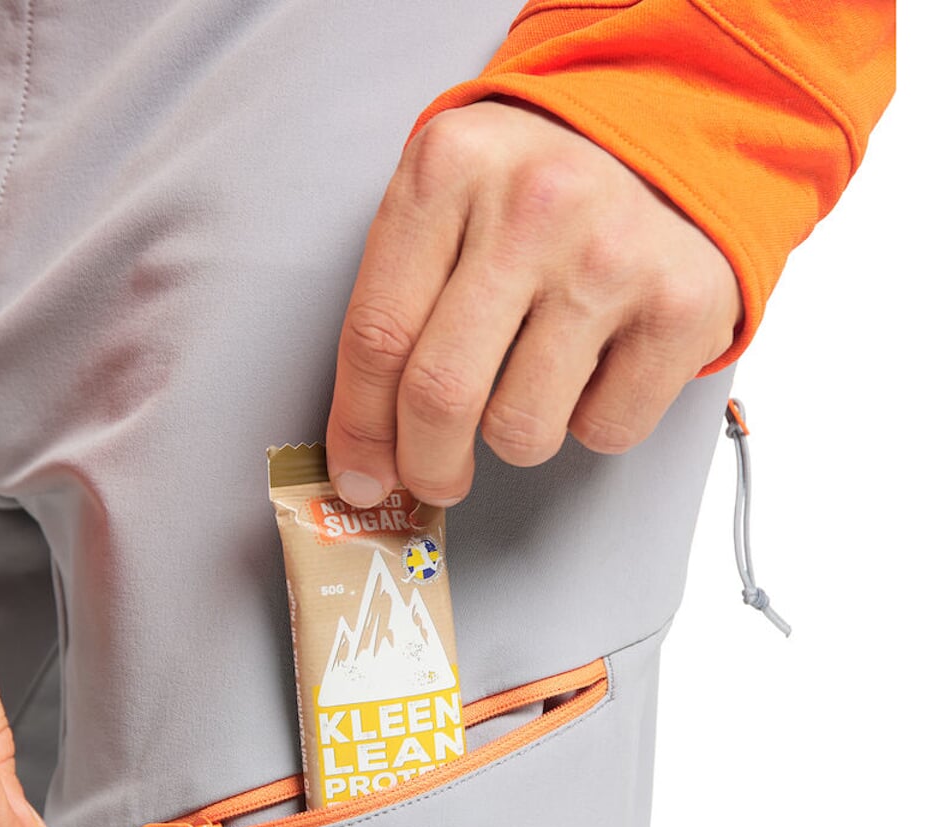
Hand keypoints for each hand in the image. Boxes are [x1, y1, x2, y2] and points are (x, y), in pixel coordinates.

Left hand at [327, 100, 741, 506]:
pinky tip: (598, 367)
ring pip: (521, 429)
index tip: (359, 474)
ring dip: (515, 438)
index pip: (376, 334)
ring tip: (531, 385)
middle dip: (425, 465)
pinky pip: (606, 430)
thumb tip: (370, 447)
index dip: (358, 428)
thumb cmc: (537, 189)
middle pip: (441, 393)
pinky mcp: (683, 307)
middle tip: (431, 477)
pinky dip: (592, 423)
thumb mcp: (449, 198)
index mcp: (450, 168)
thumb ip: (399, 300)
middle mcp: (533, 205)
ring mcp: (613, 255)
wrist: (674, 134)